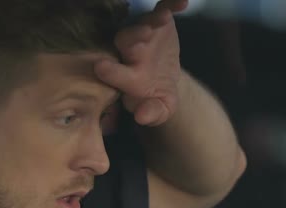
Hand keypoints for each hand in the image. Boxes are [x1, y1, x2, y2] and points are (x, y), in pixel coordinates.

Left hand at [94, 0, 187, 126]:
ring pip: (144, 23)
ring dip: (152, 19)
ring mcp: (143, 33)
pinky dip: (172, 4)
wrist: (164, 78)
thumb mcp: (160, 109)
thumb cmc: (156, 97)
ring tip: (162, 18)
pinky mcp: (159, 22)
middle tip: (143, 36)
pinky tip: (183, 2)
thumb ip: (153, 113)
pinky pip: (164, 9)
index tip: (101, 68)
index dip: (111, 71)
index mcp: (126, 75)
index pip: (116, 73)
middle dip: (133, 38)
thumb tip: (143, 117)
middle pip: (126, 41)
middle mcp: (129, 51)